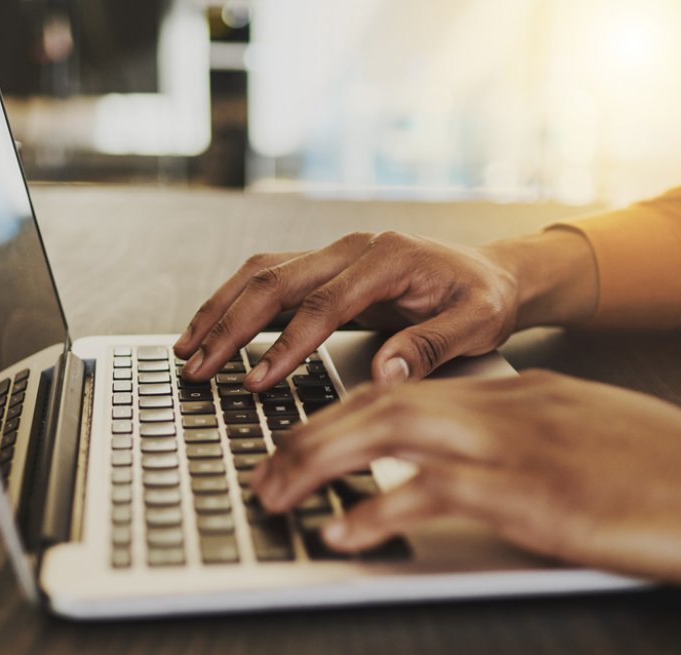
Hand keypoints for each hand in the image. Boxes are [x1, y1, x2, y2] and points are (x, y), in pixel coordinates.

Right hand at [174, 229, 595, 388]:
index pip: (324, 304)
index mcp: (389, 258)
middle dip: (231, 325)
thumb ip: (431, 345)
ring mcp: (337, 255)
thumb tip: (385, 372)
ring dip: (222, 309)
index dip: (287, 344)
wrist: (490, 273)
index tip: (258, 380)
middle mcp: (354, 249)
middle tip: (199, 367)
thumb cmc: (484, 297)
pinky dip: (238, 303)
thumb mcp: (476, 323)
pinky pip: (272, 279)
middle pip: (276, 280)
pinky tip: (217, 328)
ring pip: (263, 273)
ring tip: (190, 349)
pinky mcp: (329, 269)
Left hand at [249, 370, 680, 587]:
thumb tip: (460, 455)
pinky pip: (435, 493)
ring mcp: (515, 446)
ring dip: (321, 462)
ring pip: (391, 433)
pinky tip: (341, 530)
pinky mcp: (533, 494)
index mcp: (510, 392)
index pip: (403, 388)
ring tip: (276, 493)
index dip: (339, 414)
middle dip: (310, 434)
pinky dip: (378, 511)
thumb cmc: (655, 464)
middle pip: (379, 402)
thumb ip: (513, 432)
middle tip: (266, 469)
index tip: (302, 438)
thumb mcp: (573, 430)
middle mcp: (502, 408)